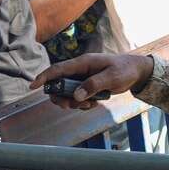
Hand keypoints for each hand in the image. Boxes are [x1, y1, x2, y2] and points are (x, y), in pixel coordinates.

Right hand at [32, 53, 153, 107]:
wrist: (135, 72)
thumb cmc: (124, 70)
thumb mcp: (111, 77)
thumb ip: (93, 85)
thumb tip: (76, 96)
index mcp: (82, 63)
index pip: (57, 69)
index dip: (43, 77)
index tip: (33, 86)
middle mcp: (79, 70)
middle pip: (58, 85)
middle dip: (62, 98)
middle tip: (72, 106)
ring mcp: (82, 79)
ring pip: (67, 94)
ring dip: (74, 103)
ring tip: (89, 105)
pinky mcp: (87, 87)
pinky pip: (77, 98)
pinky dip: (82, 104)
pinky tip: (94, 104)